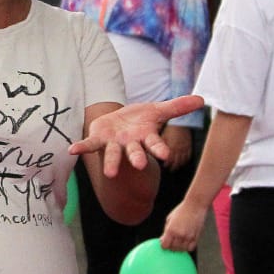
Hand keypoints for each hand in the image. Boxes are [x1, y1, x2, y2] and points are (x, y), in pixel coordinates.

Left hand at [69, 95, 203, 178]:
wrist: (119, 124)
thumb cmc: (141, 120)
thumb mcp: (159, 111)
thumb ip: (178, 107)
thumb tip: (202, 99)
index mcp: (146, 137)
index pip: (155, 144)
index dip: (159, 149)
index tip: (165, 156)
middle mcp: (130, 144)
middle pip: (135, 153)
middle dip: (137, 159)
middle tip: (141, 166)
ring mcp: (114, 145)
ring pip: (113, 155)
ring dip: (111, 163)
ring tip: (110, 173)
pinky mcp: (98, 141)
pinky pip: (89, 145)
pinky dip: (81, 147)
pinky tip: (72, 150)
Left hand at [160, 198, 206, 252]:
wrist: (195, 205)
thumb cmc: (181, 210)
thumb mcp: (169, 219)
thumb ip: (165, 231)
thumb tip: (162, 241)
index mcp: (171, 230)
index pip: (165, 246)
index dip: (164, 245)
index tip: (165, 242)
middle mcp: (179, 235)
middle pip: (173, 249)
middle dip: (171, 247)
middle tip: (172, 242)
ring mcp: (188, 237)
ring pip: (182, 250)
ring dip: (179, 248)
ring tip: (179, 242)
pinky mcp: (196, 237)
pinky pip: (190, 248)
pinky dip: (187, 247)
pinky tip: (186, 242)